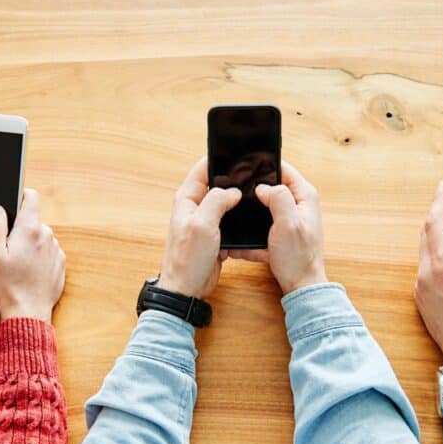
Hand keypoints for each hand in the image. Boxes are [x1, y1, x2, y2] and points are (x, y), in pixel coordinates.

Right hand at [0, 189, 65, 321]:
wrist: (27, 313)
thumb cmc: (6, 285)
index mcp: (30, 229)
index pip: (30, 197)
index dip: (18, 195)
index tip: (9, 203)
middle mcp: (47, 236)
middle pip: (32, 220)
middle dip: (18, 227)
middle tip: (3, 246)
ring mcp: (56, 250)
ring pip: (38, 237)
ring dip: (27, 244)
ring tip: (14, 263)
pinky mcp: (59, 264)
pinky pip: (46, 253)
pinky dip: (36, 257)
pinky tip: (25, 271)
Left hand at [157, 157, 241, 297]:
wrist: (187, 289)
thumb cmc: (188, 259)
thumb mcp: (202, 225)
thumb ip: (217, 202)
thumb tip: (233, 191)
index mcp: (187, 199)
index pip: (202, 170)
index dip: (218, 160)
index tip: (237, 154)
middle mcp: (194, 208)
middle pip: (215, 185)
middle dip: (233, 180)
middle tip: (253, 174)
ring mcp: (204, 222)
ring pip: (224, 204)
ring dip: (237, 201)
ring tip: (255, 194)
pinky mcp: (214, 236)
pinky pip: (229, 222)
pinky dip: (239, 220)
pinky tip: (251, 218)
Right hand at [229, 161, 327, 294]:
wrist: (301, 285)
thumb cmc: (298, 257)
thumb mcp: (288, 223)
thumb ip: (278, 198)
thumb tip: (262, 186)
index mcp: (304, 196)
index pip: (284, 169)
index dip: (265, 165)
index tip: (245, 166)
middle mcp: (299, 204)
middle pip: (272, 186)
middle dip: (254, 189)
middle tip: (235, 190)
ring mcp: (290, 219)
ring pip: (264, 206)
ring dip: (251, 212)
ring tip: (234, 212)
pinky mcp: (282, 233)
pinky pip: (263, 225)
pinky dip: (253, 232)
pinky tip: (242, 241)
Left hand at [415, 182, 442, 376]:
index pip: (435, 223)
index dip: (440, 201)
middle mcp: (426, 275)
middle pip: (425, 234)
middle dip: (435, 214)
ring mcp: (421, 288)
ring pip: (424, 251)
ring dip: (434, 234)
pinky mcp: (423, 300)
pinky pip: (426, 268)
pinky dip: (435, 254)